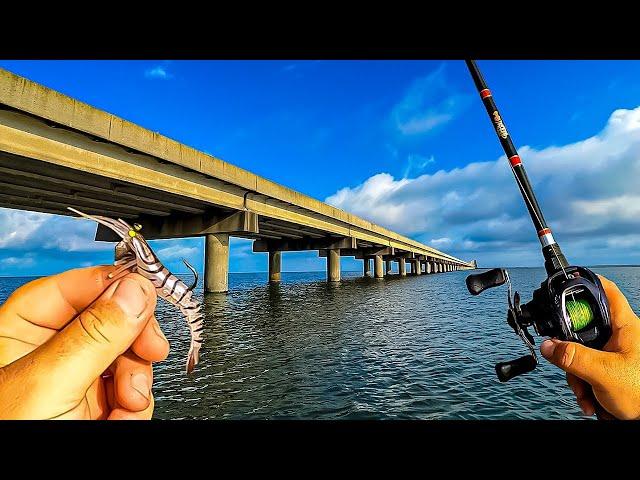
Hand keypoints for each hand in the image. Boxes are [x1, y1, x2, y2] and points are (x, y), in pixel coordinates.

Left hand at [0, 266, 168, 418]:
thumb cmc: (11, 436)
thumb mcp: (52, 383)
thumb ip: (94, 335)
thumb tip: (134, 291)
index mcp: (19, 336)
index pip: (67, 289)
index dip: (107, 285)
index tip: (141, 289)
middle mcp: (51, 355)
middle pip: (111, 320)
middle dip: (136, 340)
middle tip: (150, 347)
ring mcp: (77, 382)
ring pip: (130, 355)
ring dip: (138, 379)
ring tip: (129, 402)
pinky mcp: (99, 406)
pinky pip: (135, 388)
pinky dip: (137, 405)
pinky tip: (124, 416)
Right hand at [540, 275, 639, 419]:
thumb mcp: (604, 374)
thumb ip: (574, 357)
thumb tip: (548, 345)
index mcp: (625, 326)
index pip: (607, 291)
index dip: (587, 281)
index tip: (566, 281)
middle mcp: (620, 336)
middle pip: (583, 328)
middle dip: (571, 352)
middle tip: (570, 367)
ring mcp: (614, 353)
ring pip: (582, 353)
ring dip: (576, 376)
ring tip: (586, 395)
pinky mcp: (610, 369)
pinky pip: (586, 370)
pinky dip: (584, 386)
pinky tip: (591, 400)